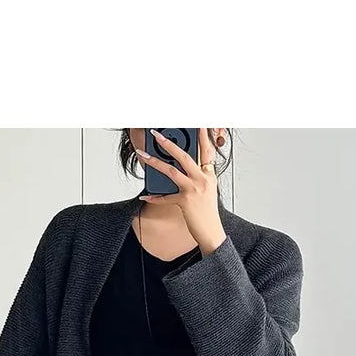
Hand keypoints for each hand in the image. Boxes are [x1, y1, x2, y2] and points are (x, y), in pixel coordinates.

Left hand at [135, 129, 227, 253]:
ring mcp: (194, 190)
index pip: (205, 150)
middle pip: (184, 156)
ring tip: (143, 155)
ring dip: (155, 162)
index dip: (201, 135)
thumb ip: (197, 177)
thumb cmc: (208, 213)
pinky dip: (154, 196)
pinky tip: (145, 194)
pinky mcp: (185, 201)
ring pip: (171, 171)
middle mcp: (202, 179)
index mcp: (209, 174)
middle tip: (157, 135)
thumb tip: (180, 168)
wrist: (212, 232)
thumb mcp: (207, 190)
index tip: (198, 123)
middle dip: (169, 143)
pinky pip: (166, 197)